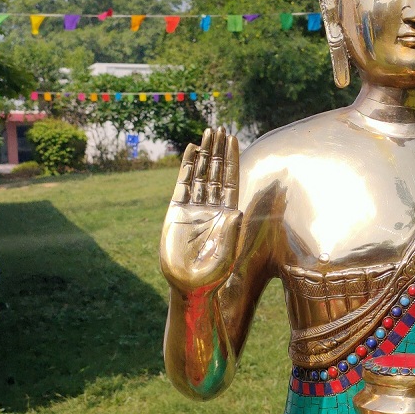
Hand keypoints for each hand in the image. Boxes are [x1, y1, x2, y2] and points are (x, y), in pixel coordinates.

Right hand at [160, 128, 243, 294]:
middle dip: (219, 151)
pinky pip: (183, 184)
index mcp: (228, 214)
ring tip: (208, 133)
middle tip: (220, 128)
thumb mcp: (225, 255)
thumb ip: (230, 233)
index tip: (233, 139)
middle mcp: (212, 207)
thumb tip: (237, 211)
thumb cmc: (211, 275)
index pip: (231, 180)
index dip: (232, 159)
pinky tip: (192, 151)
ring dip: (205, 154)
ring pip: (201, 174)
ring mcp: (195, 208)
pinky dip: (188, 167)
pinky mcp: (177, 211)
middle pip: (217, 172)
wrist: (189, 285)